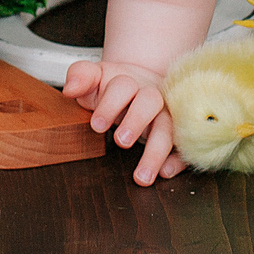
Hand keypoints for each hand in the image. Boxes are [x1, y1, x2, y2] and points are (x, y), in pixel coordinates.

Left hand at [62, 59, 186, 184]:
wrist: (141, 82)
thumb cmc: (113, 85)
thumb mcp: (94, 77)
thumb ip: (81, 77)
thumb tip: (70, 88)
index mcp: (128, 82)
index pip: (122, 87)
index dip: (110, 105)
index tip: (96, 125)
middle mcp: (150, 95)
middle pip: (150, 102)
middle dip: (136, 120)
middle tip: (121, 141)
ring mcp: (166, 113)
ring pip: (169, 127)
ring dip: (157, 151)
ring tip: (142, 176)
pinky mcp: (176, 131)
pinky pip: (183, 144)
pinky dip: (178, 159)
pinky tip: (166, 172)